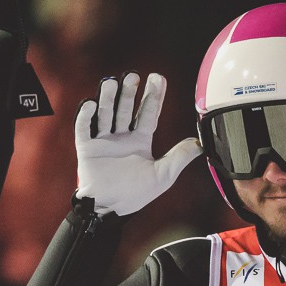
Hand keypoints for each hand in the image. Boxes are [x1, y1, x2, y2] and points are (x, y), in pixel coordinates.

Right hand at [75, 72, 200, 215]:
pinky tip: (91, 104)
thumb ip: (180, 157)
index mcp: (140, 140)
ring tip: (112, 82)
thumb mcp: (164, 175)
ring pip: (106, 114)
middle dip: (129, 93)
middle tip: (133, 76)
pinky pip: (84, 129)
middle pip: (126, 109)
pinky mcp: (86, 148)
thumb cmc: (137, 194)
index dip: (153, 96)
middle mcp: (122, 136)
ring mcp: (103, 140)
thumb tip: (201, 143)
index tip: (158, 78)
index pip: (148, 113)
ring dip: (108, 98)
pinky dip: (86, 116)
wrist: (111, 209)